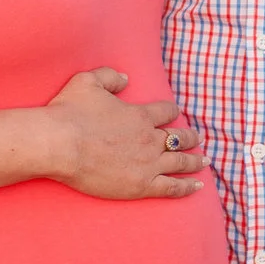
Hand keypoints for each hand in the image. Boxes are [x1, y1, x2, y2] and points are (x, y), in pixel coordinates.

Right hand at [40, 68, 205, 198]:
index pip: (165, 112)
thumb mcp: (87, 81)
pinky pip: (172, 187)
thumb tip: (126, 77)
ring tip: (205, 162)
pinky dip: (187, 186)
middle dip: (191, 137)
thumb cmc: (69, 112)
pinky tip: (197, 186)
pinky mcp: (141, 185)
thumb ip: (109, 76)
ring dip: (195, 161)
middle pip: (179, 137)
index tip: (175, 113)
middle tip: (199, 139)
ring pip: (181, 162)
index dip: (171, 112)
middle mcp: (149, 138)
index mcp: (139, 115)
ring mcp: (148, 163)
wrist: (59, 144)